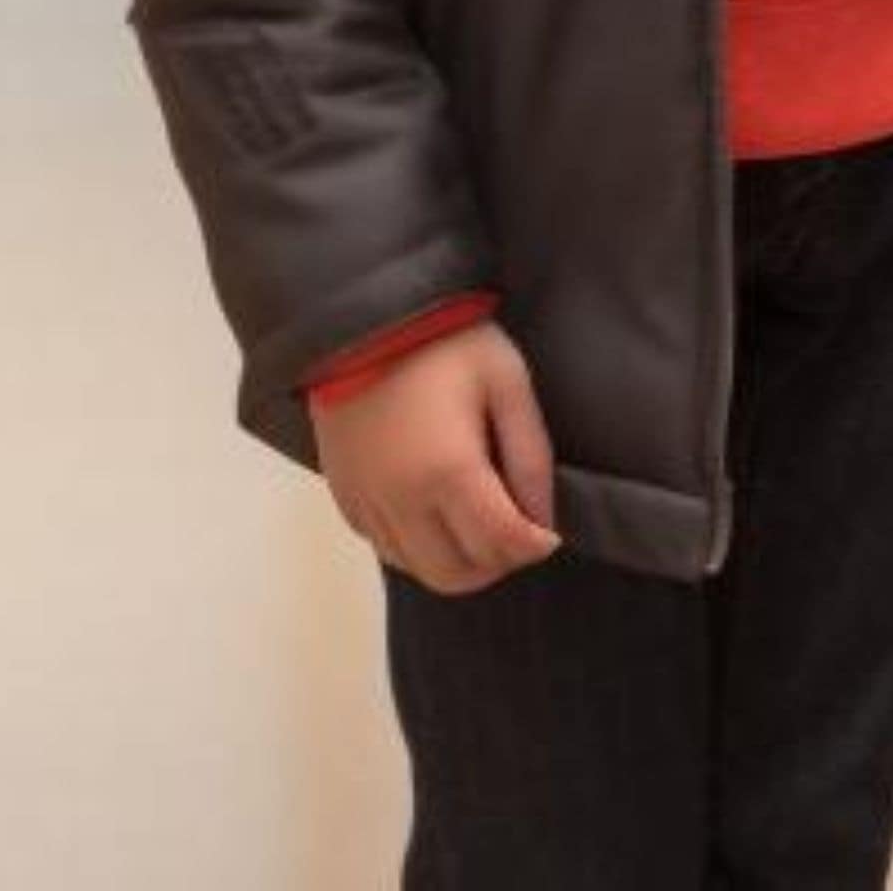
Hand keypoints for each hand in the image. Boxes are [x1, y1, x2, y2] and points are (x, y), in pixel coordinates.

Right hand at [315, 321, 564, 593]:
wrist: (364, 317)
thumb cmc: (445, 342)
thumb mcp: (507, 382)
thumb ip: (531, 456)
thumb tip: (542, 520)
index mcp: (447, 472)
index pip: (501, 546)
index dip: (536, 546)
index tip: (547, 532)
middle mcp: (401, 502)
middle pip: (458, 576)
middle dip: (497, 562)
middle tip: (514, 529)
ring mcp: (367, 504)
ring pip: (421, 572)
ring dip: (458, 560)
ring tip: (476, 519)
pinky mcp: (344, 498)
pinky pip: (386, 550)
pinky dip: (419, 548)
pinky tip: (435, 510)